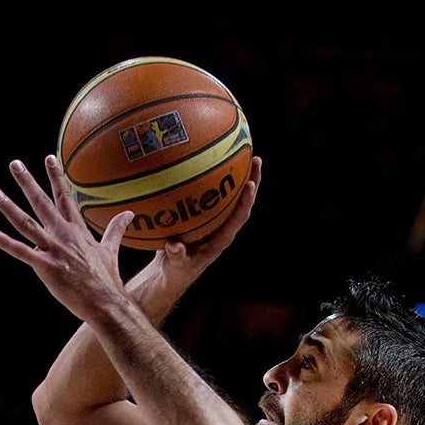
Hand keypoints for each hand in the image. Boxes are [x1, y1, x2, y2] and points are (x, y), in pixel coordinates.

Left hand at [0, 155, 130, 322]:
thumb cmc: (107, 280)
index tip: (49, 158)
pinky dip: (5, 242)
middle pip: (42, 203)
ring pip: (26, 223)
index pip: (65, 197)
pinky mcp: (46, 267)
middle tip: (14, 164)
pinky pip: (21, 252)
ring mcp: (54, 250)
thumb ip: (116, 229)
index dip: (56, 177)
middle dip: (27, 182)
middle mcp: (64, 235)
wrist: (106, 302)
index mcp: (77, 230)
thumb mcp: (111, 250)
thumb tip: (129, 214)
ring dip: (9, 207)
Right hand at [125, 156, 261, 309]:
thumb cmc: (175, 271)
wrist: (170, 272)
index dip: (245, 201)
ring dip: (235, 175)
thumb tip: (174, 245)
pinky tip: (202, 159)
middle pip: (241, 201)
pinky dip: (208, 178)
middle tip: (255, 158)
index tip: (250, 184)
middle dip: (251, 180)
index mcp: (221, 239)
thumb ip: (177, 256)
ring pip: (228, 195)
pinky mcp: (203, 216)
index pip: (238, 218)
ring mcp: (213, 221)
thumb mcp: (176, 266)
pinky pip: (208, 194)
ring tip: (241, 151)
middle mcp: (222, 227)